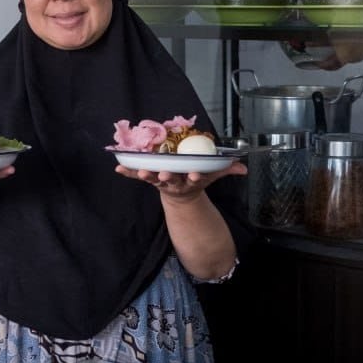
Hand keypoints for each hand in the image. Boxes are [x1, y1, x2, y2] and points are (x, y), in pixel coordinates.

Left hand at [115, 161, 246, 203]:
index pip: (195, 179)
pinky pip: (136, 176)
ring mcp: (161, 181)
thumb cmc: (195, 179)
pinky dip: (127, 173)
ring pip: (153, 178)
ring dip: (146, 175)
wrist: (180, 194)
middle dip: (169, 177)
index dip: (195, 177)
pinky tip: (118, 167)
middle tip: (165, 174)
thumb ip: (226, 169)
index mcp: (190, 180)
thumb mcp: (212, 176)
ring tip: (140, 171)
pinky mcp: (149, 179)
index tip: (196, 174)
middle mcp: (175, 182)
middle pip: (172, 180)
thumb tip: (244, 168)